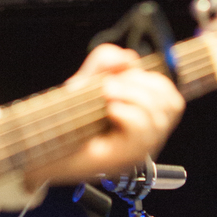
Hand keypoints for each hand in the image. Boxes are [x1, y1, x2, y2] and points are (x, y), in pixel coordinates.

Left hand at [27, 45, 183, 187]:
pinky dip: (125, 111)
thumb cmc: (68, 120)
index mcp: (145, 119)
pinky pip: (142, 128)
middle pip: (172, 103)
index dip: (153, 79)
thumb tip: (128, 58)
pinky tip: (108, 111)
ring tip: (106, 96)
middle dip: (142, 84)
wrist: (44, 147)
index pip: (172, 97)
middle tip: (111, 86)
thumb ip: (106, 62)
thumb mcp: (89, 81)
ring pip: (158, 115)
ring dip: (130, 95)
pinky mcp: (127, 158)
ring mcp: (140, 150)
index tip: (124, 77)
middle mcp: (148, 137)